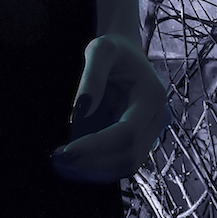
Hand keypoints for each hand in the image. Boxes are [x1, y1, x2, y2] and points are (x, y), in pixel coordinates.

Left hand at [51, 33, 170, 181]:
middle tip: (59, 159)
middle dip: (95, 162)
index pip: (127, 133)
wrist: (124, 53)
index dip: (97, 146)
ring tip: (64, 162)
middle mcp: (158, 117)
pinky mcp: (140, 138)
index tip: (66, 150)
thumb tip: (78, 115)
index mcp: (152, 96)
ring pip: (128, 164)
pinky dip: (100, 165)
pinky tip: (76, 159)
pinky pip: (123, 160)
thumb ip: (91, 78)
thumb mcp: (99, 50)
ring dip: (96, 169)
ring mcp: (151, 131)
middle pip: (130, 155)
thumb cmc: (112, 48)